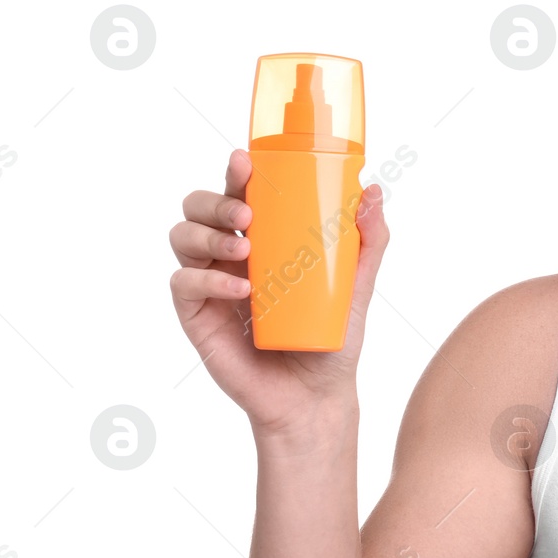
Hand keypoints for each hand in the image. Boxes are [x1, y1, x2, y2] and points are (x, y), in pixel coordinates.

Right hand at [168, 149, 388, 434]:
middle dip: (216, 200)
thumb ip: (368, 241)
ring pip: (182, 237)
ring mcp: (211, 284)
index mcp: (264, 239)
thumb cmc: (333, 339)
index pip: (240, 193)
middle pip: (199, 207)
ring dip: (207, 234)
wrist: (316, 396)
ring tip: (243, 248)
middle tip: (245, 214)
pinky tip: (240, 290)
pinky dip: (207, 282)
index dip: (235, 172)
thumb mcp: (357, 286)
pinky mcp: (197, 316)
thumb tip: (374, 192)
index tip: (245, 160)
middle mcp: (230, 255)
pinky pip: (184, 285)